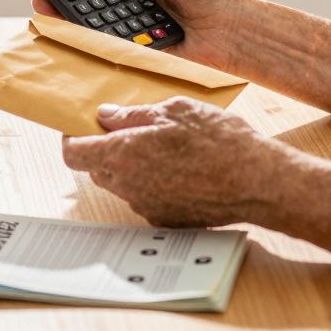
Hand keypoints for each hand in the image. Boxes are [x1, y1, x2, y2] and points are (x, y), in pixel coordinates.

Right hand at [32, 0, 249, 72]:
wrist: (235, 30)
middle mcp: (134, 12)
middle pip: (92, 8)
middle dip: (64, 4)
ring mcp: (136, 36)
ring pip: (97, 31)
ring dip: (74, 24)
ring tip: (51, 16)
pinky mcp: (141, 58)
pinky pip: (113, 51)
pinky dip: (94, 45)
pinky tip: (75, 37)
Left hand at [62, 97, 289, 226]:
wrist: (257, 181)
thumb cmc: (218, 142)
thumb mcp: (173, 110)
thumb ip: (131, 115)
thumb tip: (105, 117)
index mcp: (122, 155)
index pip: (74, 154)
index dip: (73, 139)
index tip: (82, 127)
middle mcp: (128, 185)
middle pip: (96, 169)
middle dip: (105, 150)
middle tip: (130, 131)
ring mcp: (146, 206)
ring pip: (123, 184)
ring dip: (131, 167)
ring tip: (164, 149)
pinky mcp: (166, 219)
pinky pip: (147, 198)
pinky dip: (153, 184)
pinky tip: (180, 171)